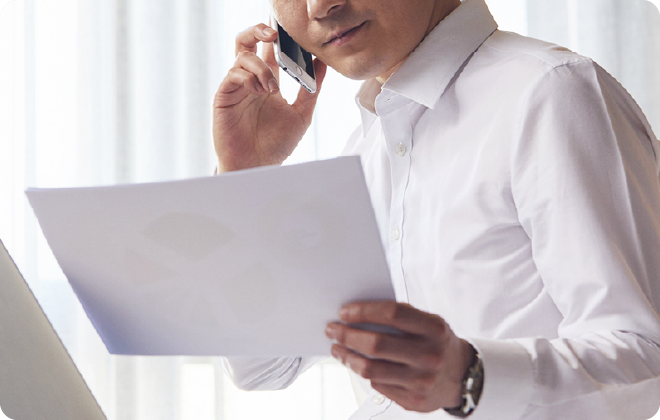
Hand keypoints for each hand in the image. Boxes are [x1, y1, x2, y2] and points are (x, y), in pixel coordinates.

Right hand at [213, 23, 327, 171]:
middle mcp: (250, 81)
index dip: (279, 39)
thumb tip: (323, 62)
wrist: (259, 168)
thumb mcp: (301, 114)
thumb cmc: (276, 145)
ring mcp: (236, 88)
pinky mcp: (224, 97)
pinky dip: (248, 78)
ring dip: (261, 67)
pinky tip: (259, 92)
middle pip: (248, 42)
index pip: (270, 52)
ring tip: (272, 87)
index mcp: (268, 83)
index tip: (293, 35)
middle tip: (273, 34)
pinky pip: (233, 75)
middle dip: (259, 31)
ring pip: (242, 56)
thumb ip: (311, 88)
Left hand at [325, 301, 475, 412]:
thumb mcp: (430, 323)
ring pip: (371, 369)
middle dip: (347, 335)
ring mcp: (422, 381)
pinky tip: (359, 364)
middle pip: (376, 344)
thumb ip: (401, 317)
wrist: (464, 377)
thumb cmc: (438, 343)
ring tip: (338, 349)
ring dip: (347, 357)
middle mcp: (429, 355)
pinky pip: (378, 385)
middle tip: (333, 330)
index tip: (344, 312)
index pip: (393, 314)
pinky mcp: (413, 401)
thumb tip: (358, 313)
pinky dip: (365, 373)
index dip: (364, 311)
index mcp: (434, 329)